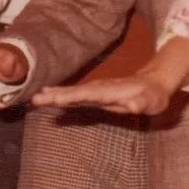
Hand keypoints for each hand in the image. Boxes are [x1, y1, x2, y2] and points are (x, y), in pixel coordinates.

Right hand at [31, 73, 173, 115]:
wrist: (152, 83)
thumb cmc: (153, 96)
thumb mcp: (152, 101)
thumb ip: (142, 103)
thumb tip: (133, 105)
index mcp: (111, 92)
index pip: (88, 94)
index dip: (72, 96)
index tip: (55, 99)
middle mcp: (100, 89)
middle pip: (75, 92)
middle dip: (56, 95)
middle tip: (35, 98)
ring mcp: (96, 91)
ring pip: (72, 92)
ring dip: (54, 94)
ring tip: (36, 97)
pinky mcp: (94, 94)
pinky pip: (74, 95)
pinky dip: (60, 95)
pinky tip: (47, 95)